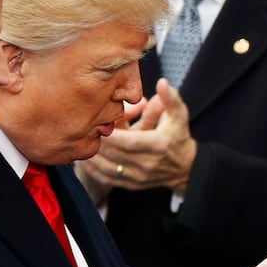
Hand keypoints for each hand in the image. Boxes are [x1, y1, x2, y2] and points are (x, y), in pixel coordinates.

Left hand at [76, 78, 196, 196]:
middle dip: (99, 142)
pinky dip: (95, 171)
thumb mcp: (179, 116)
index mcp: (158, 145)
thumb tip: (162, 82)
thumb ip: (170, 99)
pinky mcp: (133, 185)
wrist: (185, 168)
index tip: (99, 124)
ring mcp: (140, 176)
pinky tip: (85, 160)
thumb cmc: (179, 137)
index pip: (130, 141)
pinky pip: (110, 180)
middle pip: (116, 154)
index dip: (112, 135)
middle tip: (85, 130)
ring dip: (94, 156)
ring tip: (81, 143)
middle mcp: (148, 163)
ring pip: (109, 168)